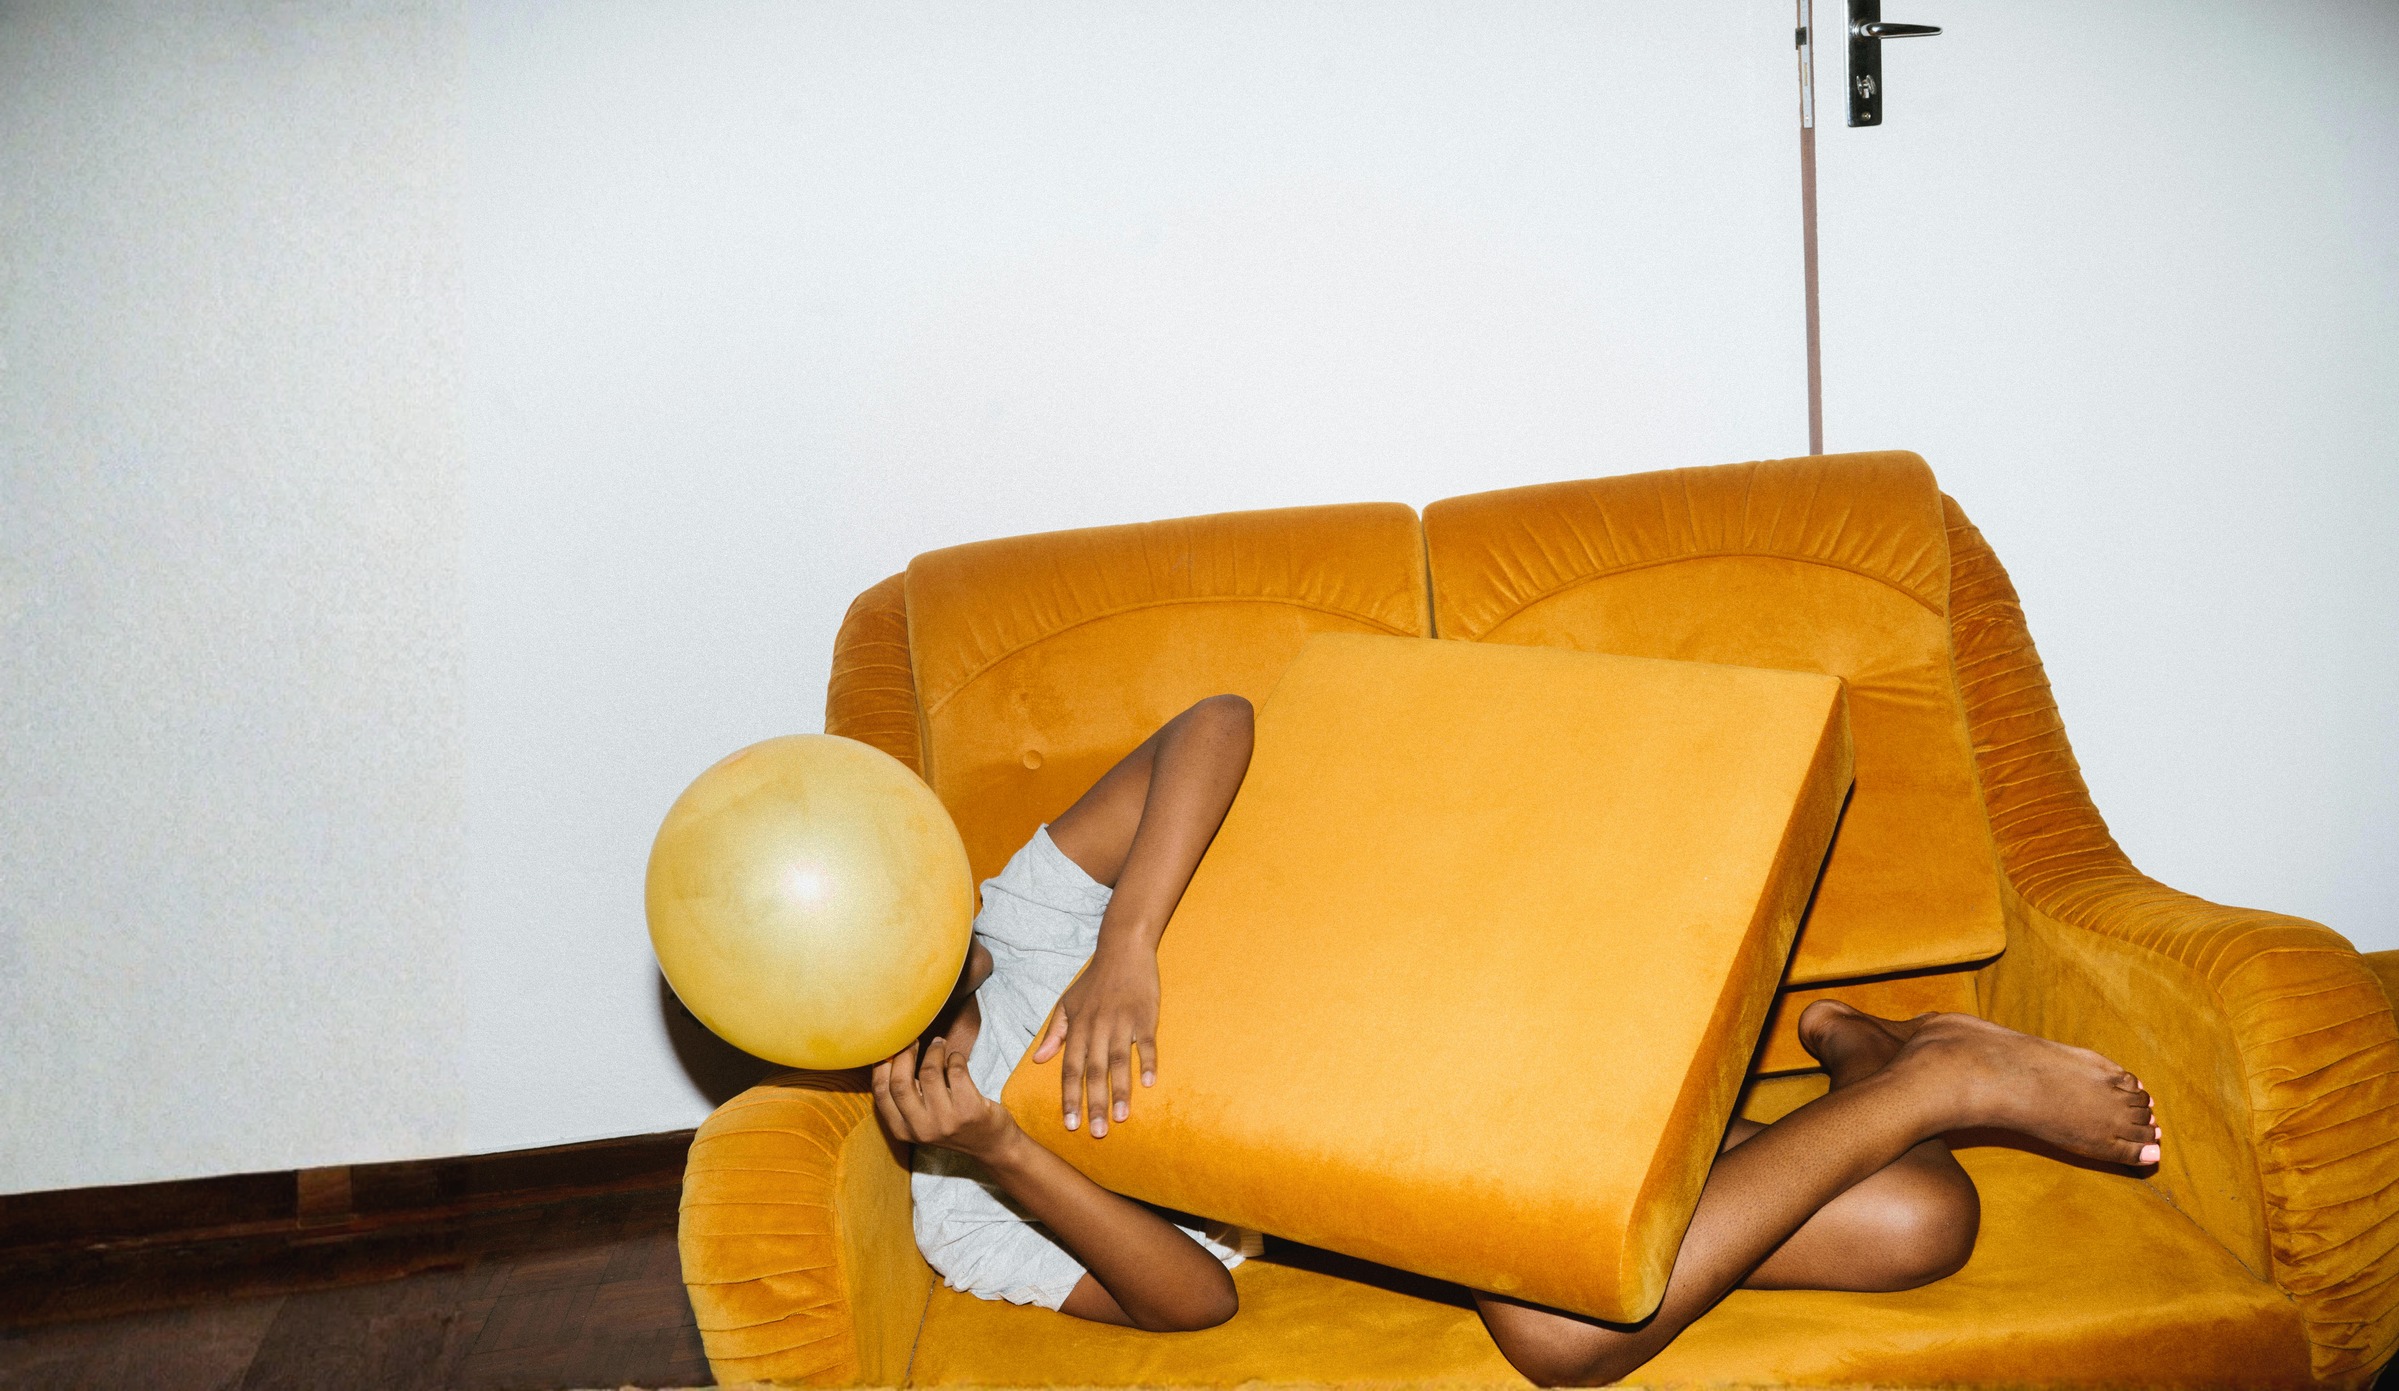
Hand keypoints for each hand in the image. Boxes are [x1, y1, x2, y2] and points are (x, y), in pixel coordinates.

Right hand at [871, 1037, 1017, 1160]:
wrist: (990, 1144)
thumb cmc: (951, 1123)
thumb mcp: (920, 1119)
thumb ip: (905, 1096)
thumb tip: (891, 1053)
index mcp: (902, 1130)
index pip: (880, 1093)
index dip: (882, 1065)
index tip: (891, 1047)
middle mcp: (921, 1128)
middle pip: (900, 1082)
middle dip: (904, 1053)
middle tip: (912, 1039)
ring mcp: (946, 1121)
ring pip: (929, 1072)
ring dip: (934, 1051)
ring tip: (939, 1044)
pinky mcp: (969, 1110)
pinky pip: (956, 1070)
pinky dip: (956, 1058)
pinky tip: (957, 1058)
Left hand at [1031, 944, 1158, 1136]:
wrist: (1122, 950)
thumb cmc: (1094, 980)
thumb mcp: (1067, 1003)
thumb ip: (1054, 1032)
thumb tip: (1038, 1059)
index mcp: (1078, 1027)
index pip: (1071, 1068)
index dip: (1070, 1097)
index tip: (1070, 1124)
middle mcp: (1098, 1027)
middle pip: (1094, 1071)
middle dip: (1094, 1103)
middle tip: (1096, 1133)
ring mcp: (1122, 1022)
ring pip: (1119, 1061)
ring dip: (1120, 1091)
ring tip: (1121, 1118)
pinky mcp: (1145, 1016)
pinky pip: (1147, 1043)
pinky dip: (1148, 1062)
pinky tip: (1150, 1084)